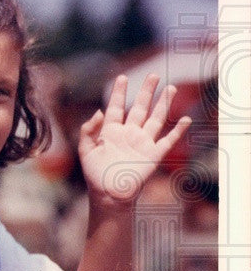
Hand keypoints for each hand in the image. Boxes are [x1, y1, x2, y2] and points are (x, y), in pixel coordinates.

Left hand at [78, 73, 191, 203]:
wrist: (108, 194)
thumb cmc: (94, 174)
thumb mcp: (85, 151)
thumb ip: (88, 130)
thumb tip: (99, 111)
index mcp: (111, 131)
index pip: (116, 107)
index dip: (119, 93)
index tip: (122, 77)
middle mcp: (129, 134)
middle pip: (140, 108)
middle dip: (147, 92)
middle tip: (153, 76)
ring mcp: (142, 143)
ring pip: (155, 119)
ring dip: (163, 104)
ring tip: (170, 88)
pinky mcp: (153, 155)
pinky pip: (168, 140)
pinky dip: (177, 130)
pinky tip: (185, 119)